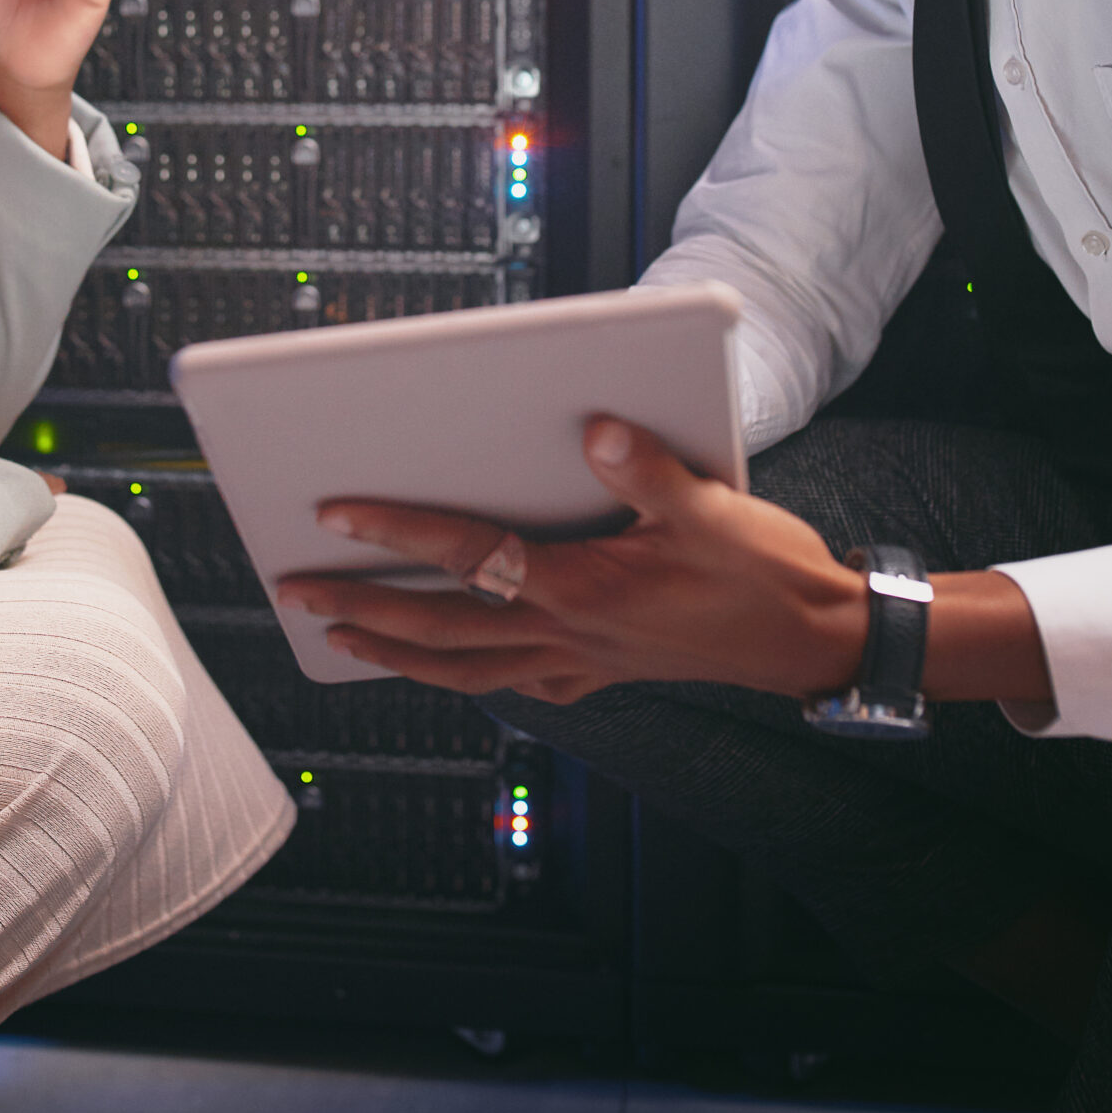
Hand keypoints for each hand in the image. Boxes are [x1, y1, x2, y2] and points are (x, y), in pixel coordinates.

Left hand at [277, 417, 871, 705]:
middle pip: (442, 628)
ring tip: (343, 636)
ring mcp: (582, 661)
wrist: (815, 638)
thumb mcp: (712, 510)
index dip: (399, 533)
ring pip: (467, 669)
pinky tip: (450, 666)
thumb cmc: (765, 572)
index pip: (469, 555)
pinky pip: (512, 681)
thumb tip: (596, 431)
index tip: (337, 514)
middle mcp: (569, 634)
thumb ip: (649, 470)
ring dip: (398, 654)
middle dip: (364, 607)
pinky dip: (467, 675)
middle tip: (297, 591)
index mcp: (583, 587)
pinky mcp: (602, 672)